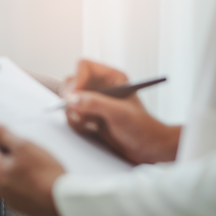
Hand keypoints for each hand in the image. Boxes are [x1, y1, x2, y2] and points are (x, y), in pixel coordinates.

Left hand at [0, 119, 65, 215]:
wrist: (63, 204)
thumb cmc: (45, 175)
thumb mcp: (23, 145)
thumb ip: (0, 133)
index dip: (15, 143)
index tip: (27, 147)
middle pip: (6, 162)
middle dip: (19, 158)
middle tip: (37, 159)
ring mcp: (10, 198)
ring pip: (15, 177)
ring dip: (25, 172)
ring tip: (41, 172)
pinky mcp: (23, 207)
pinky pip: (24, 190)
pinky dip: (31, 186)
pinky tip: (43, 184)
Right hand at [62, 60, 180, 163]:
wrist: (146, 148)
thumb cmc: (142, 128)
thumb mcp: (120, 113)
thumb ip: (96, 103)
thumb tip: (72, 98)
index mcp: (111, 77)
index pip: (84, 67)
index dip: (76, 80)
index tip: (72, 96)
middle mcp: (100, 86)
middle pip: (72, 82)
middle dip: (72, 99)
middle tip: (79, 113)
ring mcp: (92, 101)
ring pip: (68, 100)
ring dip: (75, 113)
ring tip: (92, 123)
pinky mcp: (88, 114)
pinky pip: (71, 114)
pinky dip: (77, 123)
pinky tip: (92, 128)